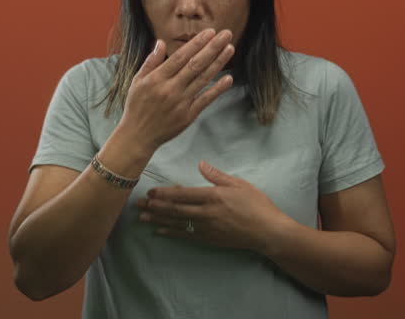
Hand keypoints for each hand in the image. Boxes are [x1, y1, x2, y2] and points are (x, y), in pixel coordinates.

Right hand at [120, 29, 235, 150]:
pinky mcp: (188, 116)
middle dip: (212, 48)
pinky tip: (228, 78)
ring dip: (218, 63)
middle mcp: (170, 89)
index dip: (197, 43)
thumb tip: (160, 42)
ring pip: (203, 79)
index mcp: (157, 79)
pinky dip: (218, 89)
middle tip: (226, 34)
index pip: (180, 56)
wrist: (137, 136)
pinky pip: (205, 100)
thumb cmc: (136, 106)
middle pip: (195, 65)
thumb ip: (151, 61)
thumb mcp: (137, 81)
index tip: (210, 32)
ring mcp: (181, 103)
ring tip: (230, 49)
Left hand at [135, 161, 290, 253]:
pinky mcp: (209, 239)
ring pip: (176, 223)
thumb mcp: (238, 184)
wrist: (267, 231)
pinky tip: (159, 231)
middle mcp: (206, 213)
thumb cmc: (256, 204)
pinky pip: (185, 236)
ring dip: (158, 220)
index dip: (164, 194)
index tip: (150, 192)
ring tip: (142, 217)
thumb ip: (216, 175)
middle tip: (137, 204)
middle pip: (174, 209)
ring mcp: (206, 228)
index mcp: (212, 196)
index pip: (182, 194)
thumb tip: (201, 164)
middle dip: (154, 207)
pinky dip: (171, 233)